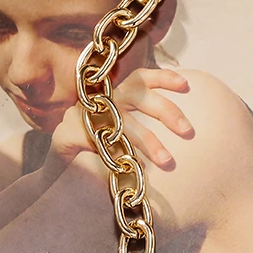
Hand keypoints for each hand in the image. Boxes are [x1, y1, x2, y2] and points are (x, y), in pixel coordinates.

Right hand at [50, 69, 191, 169]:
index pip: (141, 78)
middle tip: (189, 131)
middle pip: (138, 95)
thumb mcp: (129, 136)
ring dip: (148, 140)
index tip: (186, 85)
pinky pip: (98, 141)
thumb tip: (186, 130)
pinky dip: (119, 154)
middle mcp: (103, 100)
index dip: (163, 78)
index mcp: (119, 96)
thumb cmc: (105, 152)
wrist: (63, 174)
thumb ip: (149, 127)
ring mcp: (82, 115)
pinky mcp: (66, 134)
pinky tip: (134, 167)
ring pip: (122, 121)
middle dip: (167, 112)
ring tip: (168, 161)